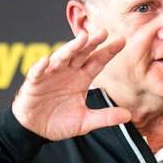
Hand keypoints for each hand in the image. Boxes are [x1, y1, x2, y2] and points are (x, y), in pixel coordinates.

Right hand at [11, 29, 131, 139]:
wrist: (35, 130)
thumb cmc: (59, 122)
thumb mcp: (85, 121)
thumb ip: (105, 117)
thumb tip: (128, 116)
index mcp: (82, 78)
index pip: (97, 62)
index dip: (108, 52)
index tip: (122, 41)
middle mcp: (68, 72)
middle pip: (81, 54)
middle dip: (91, 43)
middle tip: (103, 32)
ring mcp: (50, 75)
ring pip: (61, 58)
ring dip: (71, 48)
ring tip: (82, 39)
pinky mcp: (34, 83)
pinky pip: (37, 73)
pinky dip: (40, 67)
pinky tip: (46, 61)